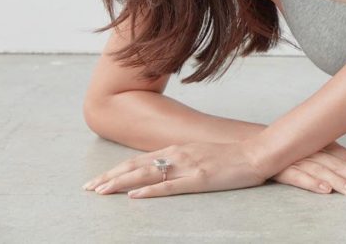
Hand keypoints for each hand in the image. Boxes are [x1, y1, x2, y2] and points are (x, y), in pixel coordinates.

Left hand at [82, 141, 267, 198]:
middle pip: (136, 166)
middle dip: (109, 177)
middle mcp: (178, 154)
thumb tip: (161, 169)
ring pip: (147, 175)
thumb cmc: (231, 157)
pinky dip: (150, 191)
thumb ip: (181, 159)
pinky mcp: (199, 179)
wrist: (257, 153)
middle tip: (88, 188)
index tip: (97, 180)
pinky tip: (135, 196)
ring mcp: (188, 166)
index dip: (115, 170)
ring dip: (121, 184)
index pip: (139, 160)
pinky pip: (170, 187)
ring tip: (101, 191)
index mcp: (177, 148)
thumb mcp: (201, 154)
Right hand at [270, 140, 345, 196]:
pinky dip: (313, 182)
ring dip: (341, 181)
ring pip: (323, 170)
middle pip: (340, 164)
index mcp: (322, 145)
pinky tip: (325, 190)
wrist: (252, 147)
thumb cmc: (287, 152)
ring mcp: (297, 158)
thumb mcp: (312, 153)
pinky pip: (298, 176)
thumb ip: (331, 160)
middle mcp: (313, 150)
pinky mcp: (280, 168)